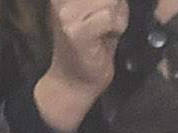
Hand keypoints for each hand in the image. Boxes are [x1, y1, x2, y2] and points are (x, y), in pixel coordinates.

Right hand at [34, 0, 128, 132]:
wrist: (75, 80)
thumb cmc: (90, 49)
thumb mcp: (99, 16)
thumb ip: (109, 2)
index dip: (112, 2)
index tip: (108, 16)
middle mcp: (59, 1)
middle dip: (116, 6)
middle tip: (112, 24)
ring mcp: (66, 15)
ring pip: (108, 2)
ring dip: (118, 17)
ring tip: (111, 30)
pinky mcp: (76, 31)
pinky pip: (108, 18)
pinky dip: (117, 26)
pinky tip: (112, 35)